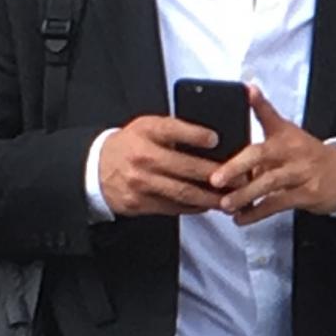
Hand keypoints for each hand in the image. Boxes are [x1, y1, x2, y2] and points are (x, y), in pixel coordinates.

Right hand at [95, 114, 231, 217]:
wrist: (94, 168)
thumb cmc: (130, 145)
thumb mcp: (147, 128)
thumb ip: (176, 130)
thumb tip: (214, 139)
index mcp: (145, 133)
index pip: (172, 130)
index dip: (196, 134)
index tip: (216, 139)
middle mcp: (142, 157)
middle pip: (186, 167)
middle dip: (218, 175)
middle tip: (241, 179)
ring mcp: (141, 182)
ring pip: (184, 192)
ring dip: (212, 198)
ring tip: (232, 199)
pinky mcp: (140, 202)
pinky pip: (174, 207)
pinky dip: (195, 207)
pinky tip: (210, 205)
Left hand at [211, 85, 335, 224]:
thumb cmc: (308, 155)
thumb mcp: (288, 131)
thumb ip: (264, 114)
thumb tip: (245, 92)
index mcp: (285, 134)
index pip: (270, 115)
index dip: (259, 102)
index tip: (248, 91)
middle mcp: (293, 151)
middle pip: (261, 155)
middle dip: (236, 168)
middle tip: (215, 179)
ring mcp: (302, 172)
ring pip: (269, 183)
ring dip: (244, 195)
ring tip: (224, 204)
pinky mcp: (308, 193)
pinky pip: (278, 203)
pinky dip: (257, 212)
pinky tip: (242, 217)